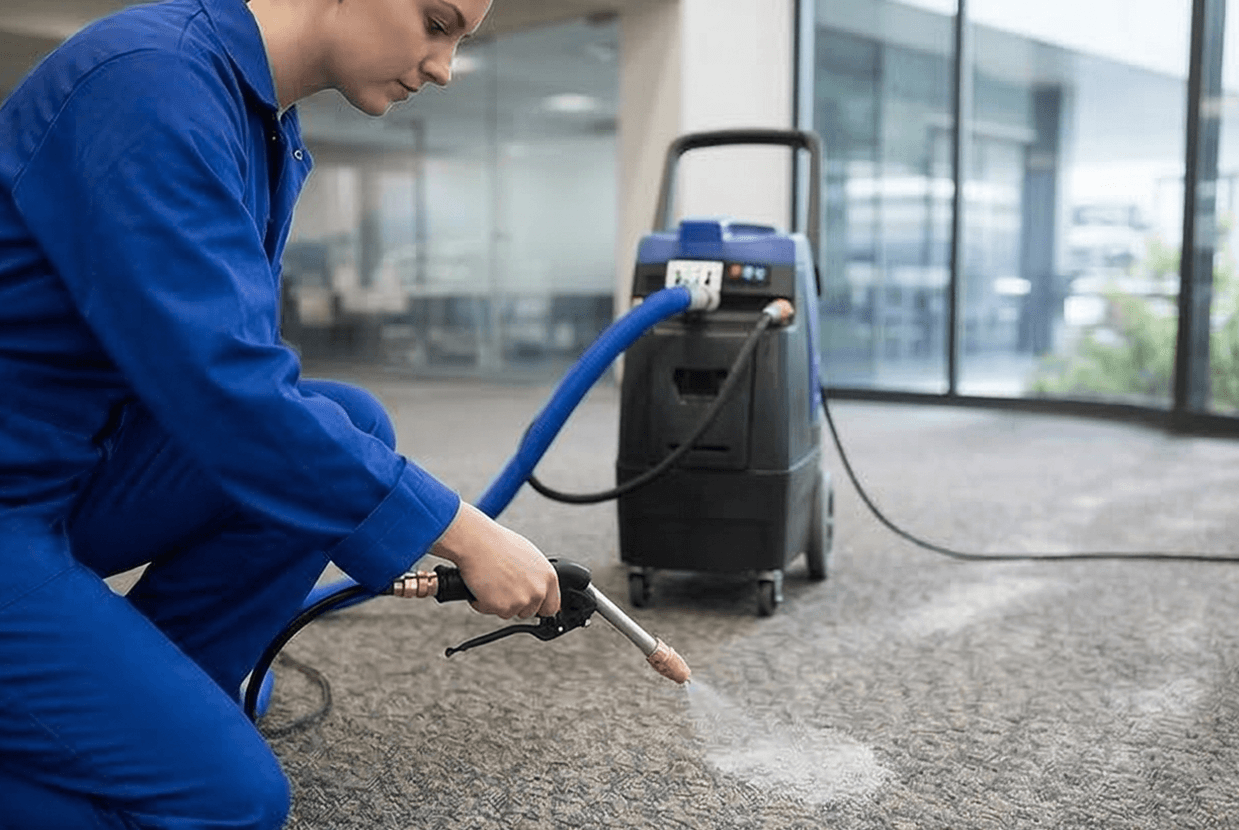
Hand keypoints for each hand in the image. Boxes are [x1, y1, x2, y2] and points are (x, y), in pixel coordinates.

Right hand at [429, 502, 560, 619]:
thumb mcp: (529, 557)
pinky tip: (482, 585)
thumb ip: (538, 577)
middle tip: (503, 585)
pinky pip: (490, 611)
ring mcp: (521, 601)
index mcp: (548, 577)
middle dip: (515, 604)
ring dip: (499, 603)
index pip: (551, 607)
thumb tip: (540, 588)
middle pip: (528, 612)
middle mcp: (538, 591)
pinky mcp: (502, 607)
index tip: (529, 604)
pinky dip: (483, 602)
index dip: (538, 606)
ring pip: (508, 613)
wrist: (477, 542)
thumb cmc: (499, 545)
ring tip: (492, 581)